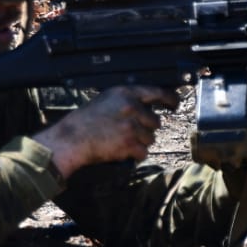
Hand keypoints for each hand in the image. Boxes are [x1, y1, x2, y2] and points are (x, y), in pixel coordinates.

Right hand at [35, 85, 179, 178]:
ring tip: (120, 140)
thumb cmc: (85, 120)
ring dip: (140, 142)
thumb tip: (146, 106)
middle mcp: (132, 108)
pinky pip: (143, 152)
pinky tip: (121, 151)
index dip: (169, 98)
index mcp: (126, 93)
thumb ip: (127, 100)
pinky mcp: (130, 144)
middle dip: (145, 128)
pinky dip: (135, 154)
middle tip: (129, 131)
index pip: (157, 92)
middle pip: (155, 121)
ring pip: (150, 138)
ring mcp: (132, 126)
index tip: (174, 103)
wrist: (72, 138)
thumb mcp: (106, 99)